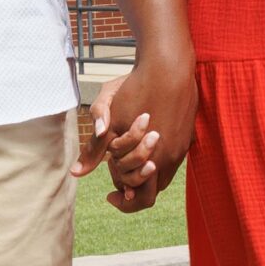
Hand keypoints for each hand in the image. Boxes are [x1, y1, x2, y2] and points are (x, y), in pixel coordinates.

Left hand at [75, 52, 197, 213]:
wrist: (168, 63)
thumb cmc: (137, 88)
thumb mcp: (110, 117)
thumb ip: (95, 149)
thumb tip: (75, 173)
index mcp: (154, 159)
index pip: (142, 198)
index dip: (124, 202)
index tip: (109, 195)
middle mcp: (172, 157)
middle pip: (153, 189)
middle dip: (133, 186)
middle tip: (115, 177)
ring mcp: (183, 146)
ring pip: (163, 174)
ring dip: (145, 171)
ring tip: (126, 158)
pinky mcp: (188, 134)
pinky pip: (171, 158)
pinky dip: (156, 158)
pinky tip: (143, 143)